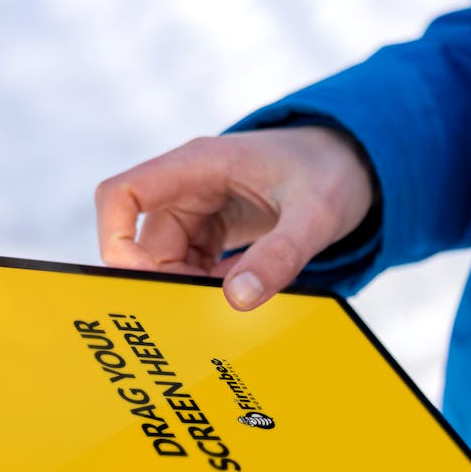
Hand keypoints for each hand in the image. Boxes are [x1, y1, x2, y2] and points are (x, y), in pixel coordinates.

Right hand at [95, 126, 374, 309]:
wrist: (357, 159)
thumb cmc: (333, 172)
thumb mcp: (315, 216)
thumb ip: (279, 256)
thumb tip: (238, 301)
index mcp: (200, 165)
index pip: (123, 194)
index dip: (113, 238)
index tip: (134, 280)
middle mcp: (189, 184)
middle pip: (145, 242)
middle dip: (166, 281)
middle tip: (204, 312)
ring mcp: (201, 207)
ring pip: (168, 259)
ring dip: (190, 287)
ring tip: (233, 305)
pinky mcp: (216, 227)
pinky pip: (193, 263)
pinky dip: (208, 286)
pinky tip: (241, 296)